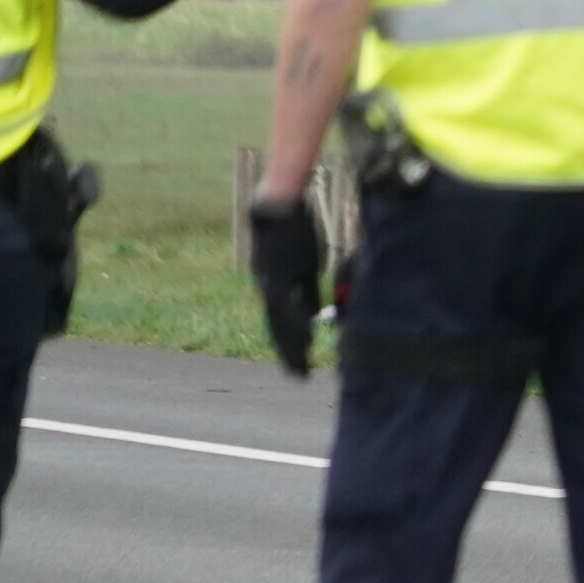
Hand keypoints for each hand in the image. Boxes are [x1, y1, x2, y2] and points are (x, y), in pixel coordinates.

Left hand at [247, 196, 322, 377]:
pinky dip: (294, 322)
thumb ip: (307, 291)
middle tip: (299, 377)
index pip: (280, 323)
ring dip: (289, 345)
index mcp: (274, 289)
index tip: (300, 366)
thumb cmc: (294, 233)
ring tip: (300, 366)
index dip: (288, 346)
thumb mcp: (304, 266)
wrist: (281, 205)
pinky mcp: (274, 272)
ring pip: (278, 321)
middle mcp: (266, 289)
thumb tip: (317, 316)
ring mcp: (268, 282)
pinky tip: (305, 337)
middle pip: (276, 328)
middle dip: (288, 354)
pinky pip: (284, 304)